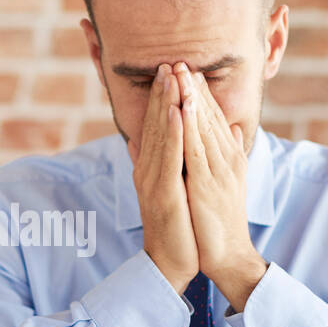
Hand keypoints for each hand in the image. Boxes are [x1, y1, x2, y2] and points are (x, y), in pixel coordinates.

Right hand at [128, 63, 196, 294]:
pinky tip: (178, 112)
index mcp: (152, 169)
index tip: (171, 72)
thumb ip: (171, 165)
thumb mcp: (176, 190)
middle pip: (155, 125)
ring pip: (160, 135)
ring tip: (172, 77)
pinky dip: (173, 133)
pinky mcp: (163, 194)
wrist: (172, 263)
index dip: (163, 99)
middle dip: (162, 93)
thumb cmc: (179, 229)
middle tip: (168, 63)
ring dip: (166, 104)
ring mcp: (153, 181)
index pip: (158, 127)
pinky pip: (169, 158)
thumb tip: (162, 145)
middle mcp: (148, 170)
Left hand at [175, 64, 267, 310]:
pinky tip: (181, 109)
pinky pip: (195, 152)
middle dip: (194, 88)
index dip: (201, 93)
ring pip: (202, 128)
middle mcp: (226, 159)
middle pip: (208, 117)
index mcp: (228, 158)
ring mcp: (218, 172)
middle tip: (180, 59)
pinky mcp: (206, 186)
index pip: (213, 119)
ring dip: (191, 99)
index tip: (187, 69)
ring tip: (179, 73)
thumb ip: (228, 153)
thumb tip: (232, 130)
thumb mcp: (227, 181)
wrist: (228, 255)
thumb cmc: (223, 221)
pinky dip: (188, 128)